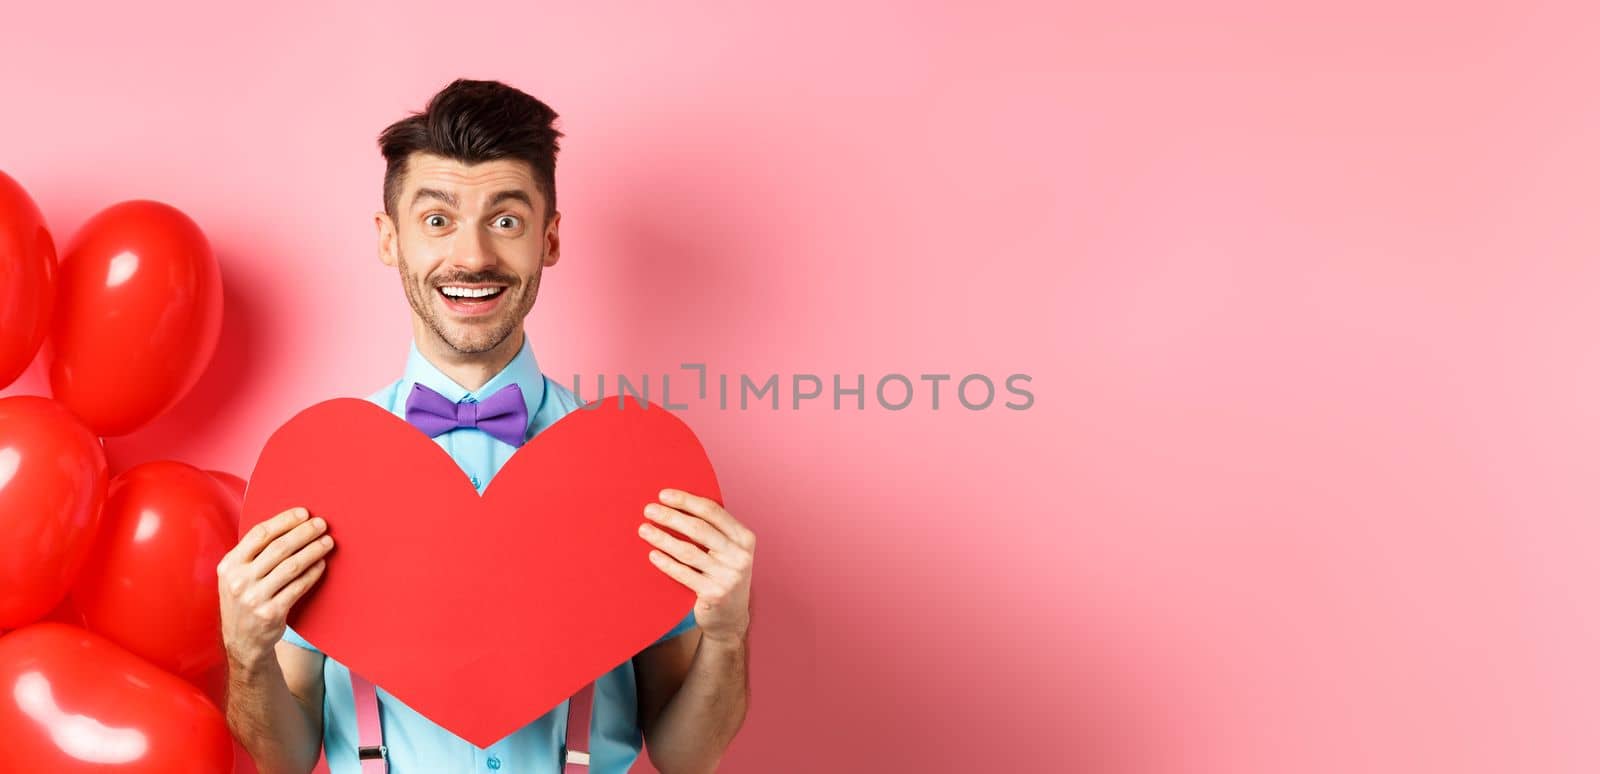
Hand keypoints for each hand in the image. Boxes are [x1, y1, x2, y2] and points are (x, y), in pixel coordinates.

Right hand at [217, 507, 334, 668]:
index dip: (284, 521)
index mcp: (229, 565)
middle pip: (279, 548)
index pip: (259, 534)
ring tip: (328, 542)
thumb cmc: (245, 598)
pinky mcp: (271, 613)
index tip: (304, 512)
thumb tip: (288, 524)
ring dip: (313, 551)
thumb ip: (252, 553)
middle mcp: (239, 580)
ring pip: (291, 566)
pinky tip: (322, 564)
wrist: (241, 641)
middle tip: (322, 524)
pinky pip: (298, 587)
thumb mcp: (236, 575)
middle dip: (304, 532)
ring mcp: (254, 598)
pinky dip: (312, 573)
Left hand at [639, 489, 754, 643]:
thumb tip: (677, 504)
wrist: (731, 618)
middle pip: (699, 529)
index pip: (713, 511)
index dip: (687, 501)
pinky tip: (652, 554)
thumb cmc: (723, 575)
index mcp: (745, 538)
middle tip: (649, 510)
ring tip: (644, 530)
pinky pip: (684, 574)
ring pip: (688, 551)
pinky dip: (666, 563)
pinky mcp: (714, 594)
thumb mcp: (729, 551)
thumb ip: (714, 530)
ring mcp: (728, 576)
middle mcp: (740, 556)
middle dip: (671, 516)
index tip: (664, 495)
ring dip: (663, 538)